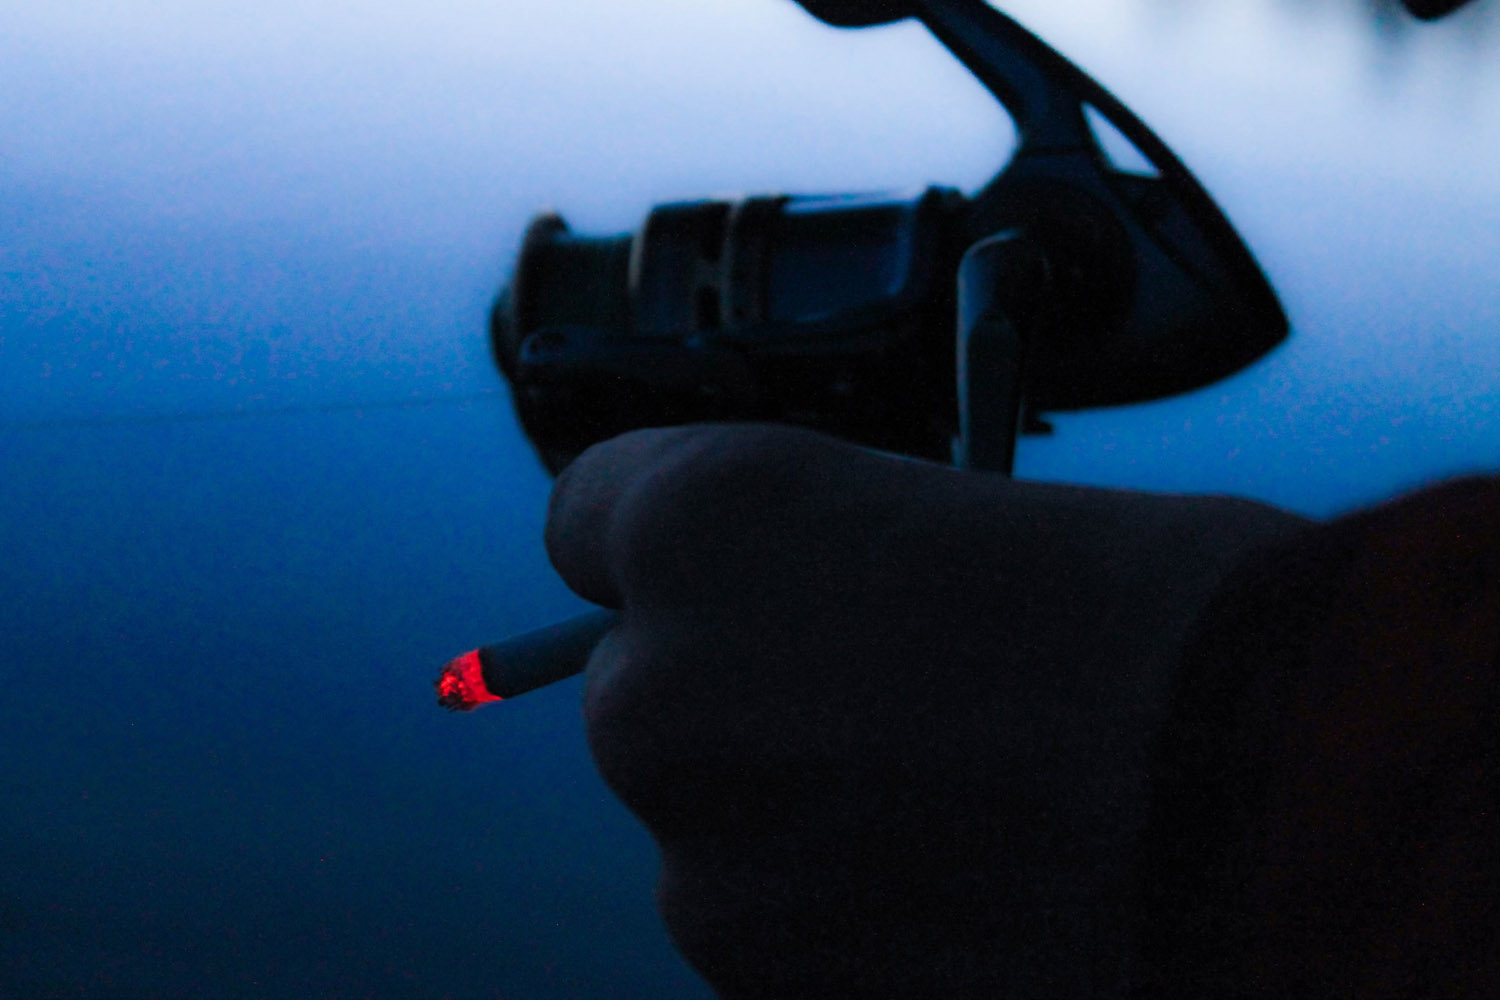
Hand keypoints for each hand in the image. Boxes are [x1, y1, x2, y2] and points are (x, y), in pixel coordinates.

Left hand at [545, 423, 1309, 998]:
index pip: (591, 518)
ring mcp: (694, 858)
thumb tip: (807, 607)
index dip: (667, 545)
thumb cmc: (1165, 622)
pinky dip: (838, 904)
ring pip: (715, 817)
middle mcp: (655, 688)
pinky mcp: (753, 984)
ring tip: (962, 805)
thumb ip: (835, 562)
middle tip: (880, 705)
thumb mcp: (968, 523)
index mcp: (703, 521)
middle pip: (647, 683)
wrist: (1277, 809)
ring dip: (798, 809)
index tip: (721, 573)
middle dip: (740, 689)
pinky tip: (964, 883)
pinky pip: (770, 918)